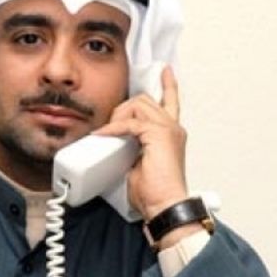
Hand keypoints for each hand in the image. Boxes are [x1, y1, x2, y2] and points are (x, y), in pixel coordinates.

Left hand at [92, 65, 188, 221]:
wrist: (165, 206)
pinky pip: (129, 122)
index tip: (166, 71)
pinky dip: (113, 128)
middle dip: (123, 108)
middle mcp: (173, 128)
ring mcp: (168, 129)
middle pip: (145, 99)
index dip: (168, 85)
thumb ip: (130, 146)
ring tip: (109, 135)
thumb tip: (112, 143)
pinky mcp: (159, 135)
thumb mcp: (137, 163)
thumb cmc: (155, 192)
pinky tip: (104, 136)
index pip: (170, 102)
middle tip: (110, 129)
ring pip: (138, 104)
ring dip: (118, 117)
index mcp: (171, 134)